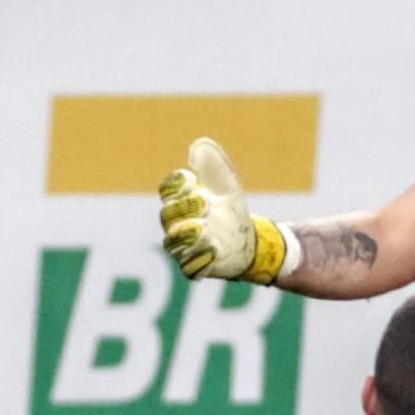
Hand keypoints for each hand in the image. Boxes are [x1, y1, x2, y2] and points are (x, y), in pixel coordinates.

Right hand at [158, 137, 287, 283]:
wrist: (248, 239)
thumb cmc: (230, 211)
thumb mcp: (226, 185)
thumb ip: (214, 166)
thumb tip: (200, 145)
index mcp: (181, 201)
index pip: (167, 190)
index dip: (176, 185)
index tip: (193, 180)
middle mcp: (177, 224)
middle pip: (167, 215)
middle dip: (183, 208)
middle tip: (205, 203)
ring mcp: (185, 247)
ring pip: (172, 243)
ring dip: (187, 234)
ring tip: (204, 228)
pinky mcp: (197, 267)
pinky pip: (189, 268)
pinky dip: (200, 260)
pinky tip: (215, 249)